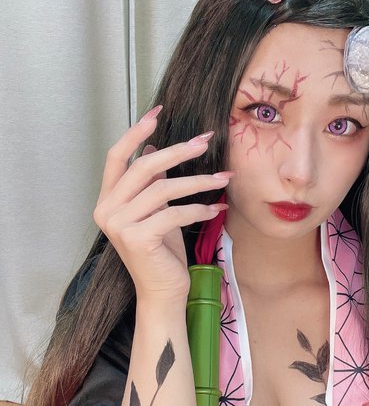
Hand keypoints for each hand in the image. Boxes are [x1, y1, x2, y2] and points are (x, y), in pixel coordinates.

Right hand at [93, 106, 231, 302]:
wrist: (162, 292)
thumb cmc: (161, 252)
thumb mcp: (157, 211)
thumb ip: (152, 183)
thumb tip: (156, 146)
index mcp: (107, 200)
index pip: (117, 157)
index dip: (136, 133)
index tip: (158, 113)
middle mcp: (107, 210)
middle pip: (144, 167)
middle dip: (179, 151)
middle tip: (206, 141)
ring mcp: (119, 225)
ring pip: (164, 189)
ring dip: (199, 182)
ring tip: (224, 179)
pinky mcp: (138, 239)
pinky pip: (175, 213)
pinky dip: (199, 209)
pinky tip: (216, 210)